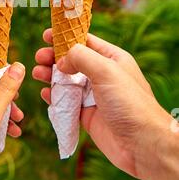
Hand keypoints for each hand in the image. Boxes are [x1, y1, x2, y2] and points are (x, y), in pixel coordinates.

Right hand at [33, 29, 178, 179]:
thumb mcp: (106, 70)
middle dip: (54, 57)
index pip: (85, 41)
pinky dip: (55, 96)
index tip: (46, 35)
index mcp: (112, 59)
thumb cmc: (129, 103)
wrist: (141, 145)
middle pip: (72, 60)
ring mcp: (94, 95)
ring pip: (67, 81)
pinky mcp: (87, 115)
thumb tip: (61, 60)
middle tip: (39, 57)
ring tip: (37, 73)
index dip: (65, 37)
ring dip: (51, 75)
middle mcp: (102, 75)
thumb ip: (81, 57)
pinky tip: (46, 93)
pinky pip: (66, 102)